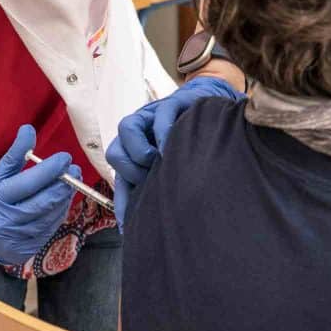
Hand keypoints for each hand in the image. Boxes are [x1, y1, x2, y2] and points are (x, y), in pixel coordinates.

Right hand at [0, 125, 77, 274]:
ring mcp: (15, 240)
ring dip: (64, 199)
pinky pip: (49, 231)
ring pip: (49, 217)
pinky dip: (57, 214)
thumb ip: (14, 154)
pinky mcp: (24, 252)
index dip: (50, 170)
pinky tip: (60, 202)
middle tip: (75, 170)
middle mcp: (4, 222)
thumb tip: (29, 129)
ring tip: (70, 184)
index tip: (65, 158)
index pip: (28, 183)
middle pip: (43, 202)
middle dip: (64, 184)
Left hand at [106, 76, 243, 230]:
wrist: (215, 112)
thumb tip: (159, 227)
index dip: (123, 203)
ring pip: (127, 127)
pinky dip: (163, 130)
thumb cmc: (195, 148)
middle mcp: (140, 136)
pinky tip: (171, 145)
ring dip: (137, 148)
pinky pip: (161, 113)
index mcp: (138, 156)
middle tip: (147, 181)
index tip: (130, 226)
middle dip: (127, 170)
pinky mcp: (173, 104)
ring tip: (155, 160)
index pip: (120, 180)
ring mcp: (153, 118)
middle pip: (114, 151)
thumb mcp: (177, 171)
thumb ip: (165, 191)